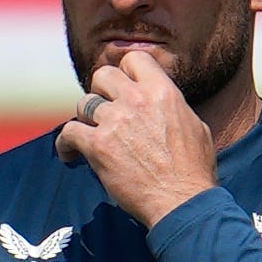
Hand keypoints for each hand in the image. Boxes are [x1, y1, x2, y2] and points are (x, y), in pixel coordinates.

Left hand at [54, 48, 220, 226]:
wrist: (182, 202)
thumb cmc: (194, 171)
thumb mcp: (195, 126)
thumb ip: (174, 108)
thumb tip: (164, 103)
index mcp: (162, 92)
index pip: (134, 59)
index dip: (125, 71)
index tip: (123, 87)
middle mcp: (136, 101)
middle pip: (102, 76)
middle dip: (100, 91)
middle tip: (102, 109)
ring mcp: (115, 122)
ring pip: (84, 103)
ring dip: (85, 119)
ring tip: (88, 134)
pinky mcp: (98, 146)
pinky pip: (68, 132)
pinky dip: (65, 143)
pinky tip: (70, 153)